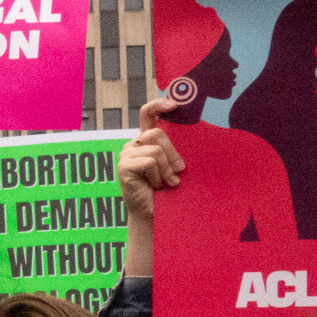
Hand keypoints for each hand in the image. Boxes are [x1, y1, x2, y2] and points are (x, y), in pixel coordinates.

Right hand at [120, 97, 185, 222]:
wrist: (154, 212)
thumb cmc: (167, 188)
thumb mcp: (173, 164)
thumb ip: (174, 148)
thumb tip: (193, 130)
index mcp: (146, 140)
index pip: (148, 113)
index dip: (159, 104)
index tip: (175, 105)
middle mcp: (134, 144)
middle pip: (156, 134)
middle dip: (172, 154)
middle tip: (178, 172)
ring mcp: (126, 154)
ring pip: (155, 150)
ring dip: (166, 169)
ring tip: (166, 183)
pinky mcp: (123, 166)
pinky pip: (148, 162)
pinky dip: (157, 176)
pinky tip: (154, 186)